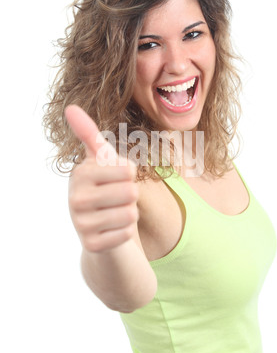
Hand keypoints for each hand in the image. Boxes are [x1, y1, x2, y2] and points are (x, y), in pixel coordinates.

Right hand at [64, 105, 138, 252]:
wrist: (98, 227)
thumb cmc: (104, 187)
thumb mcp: (100, 160)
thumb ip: (88, 133)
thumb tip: (70, 107)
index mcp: (80, 174)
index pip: (128, 170)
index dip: (129, 175)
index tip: (115, 178)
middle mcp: (76, 199)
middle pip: (131, 193)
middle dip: (131, 196)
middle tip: (116, 199)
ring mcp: (81, 224)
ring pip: (131, 214)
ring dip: (128, 214)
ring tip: (113, 213)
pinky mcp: (92, 245)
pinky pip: (127, 234)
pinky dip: (125, 232)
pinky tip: (112, 230)